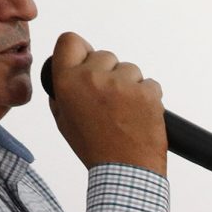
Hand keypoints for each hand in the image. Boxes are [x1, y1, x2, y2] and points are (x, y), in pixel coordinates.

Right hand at [46, 32, 167, 173]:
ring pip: (129, 68)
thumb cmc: (94, 148)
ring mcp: (123, 83)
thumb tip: (67, 75)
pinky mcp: (148, 92)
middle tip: (109, 101)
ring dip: (129, 85)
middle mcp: (94, 77)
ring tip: (125, 112)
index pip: (70, 40)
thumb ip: (62, 93)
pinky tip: (139, 116)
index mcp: (68, 82)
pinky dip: (147, 97)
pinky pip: (149, 83)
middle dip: (108, 73)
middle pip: (104, 55)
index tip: (87, 63)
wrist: (125, 171)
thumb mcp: (64, 121)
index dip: (80, 51)